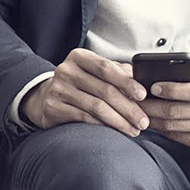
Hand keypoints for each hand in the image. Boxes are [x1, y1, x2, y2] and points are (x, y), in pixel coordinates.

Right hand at [19, 48, 149, 134]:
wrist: (46, 96)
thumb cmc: (79, 83)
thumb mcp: (95, 72)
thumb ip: (117, 72)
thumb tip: (143, 79)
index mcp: (78, 57)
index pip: (106, 68)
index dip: (126, 82)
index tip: (143, 95)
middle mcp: (66, 70)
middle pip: (104, 90)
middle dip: (128, 108)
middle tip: (143, 121)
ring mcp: (57, 89)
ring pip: (96, 107)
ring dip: (119, 121)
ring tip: (133, 130)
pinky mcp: (52, 108)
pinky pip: (83, 118)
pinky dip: (103, 126)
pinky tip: (115, 132)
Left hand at [142, 61, 189, 153]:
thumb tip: (164, 67)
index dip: (170, 90)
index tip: (153, 87)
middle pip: (177, 112)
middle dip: (152, 107)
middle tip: (137, 101)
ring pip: (174, 127)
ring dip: (152, 120)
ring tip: (140, 112)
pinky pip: (178, 138)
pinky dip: (162, 130)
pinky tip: (153, 122)